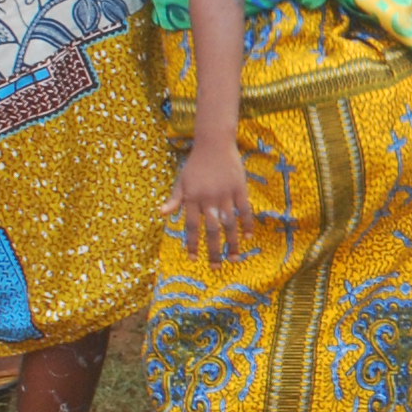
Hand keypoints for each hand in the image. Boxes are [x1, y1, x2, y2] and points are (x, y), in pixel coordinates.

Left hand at [171, 137, 255, 263]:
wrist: (214, 143)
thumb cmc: (195, 164)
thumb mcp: (181, 181)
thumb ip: (174, 199)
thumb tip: (162, 214)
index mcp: (193, 198)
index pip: (191, 227)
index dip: (192, 244)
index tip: (194, 259)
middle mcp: (209, 199)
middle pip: (212, 230)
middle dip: (214, 250)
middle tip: (216, 267)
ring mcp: (225, 194)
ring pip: (230, 223)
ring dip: (233, 242)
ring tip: (235, 258)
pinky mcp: (239, 188)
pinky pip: (244, 210)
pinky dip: (247, 224)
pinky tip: (248, 237)